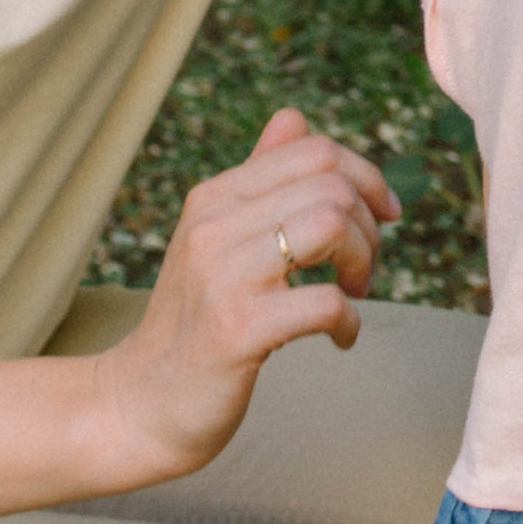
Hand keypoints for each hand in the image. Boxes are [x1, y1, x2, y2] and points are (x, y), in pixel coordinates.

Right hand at [93, 107, 399, 487]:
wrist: (139, 405)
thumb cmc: (192, 323)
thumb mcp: (217, 240)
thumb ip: (258, 180)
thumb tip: (294, 118)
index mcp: (215, 196)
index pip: (313, 148)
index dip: (366, 176)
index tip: (383, 216)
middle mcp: (214, 225)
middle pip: (331, 184)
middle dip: (368, 226)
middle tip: (361, 270)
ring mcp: (222, 276)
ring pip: (330, 224)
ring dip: (362, 262)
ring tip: (353, 294)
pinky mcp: (236, 330)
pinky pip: (323, 301)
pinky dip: (348, 319)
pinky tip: (340, 337)